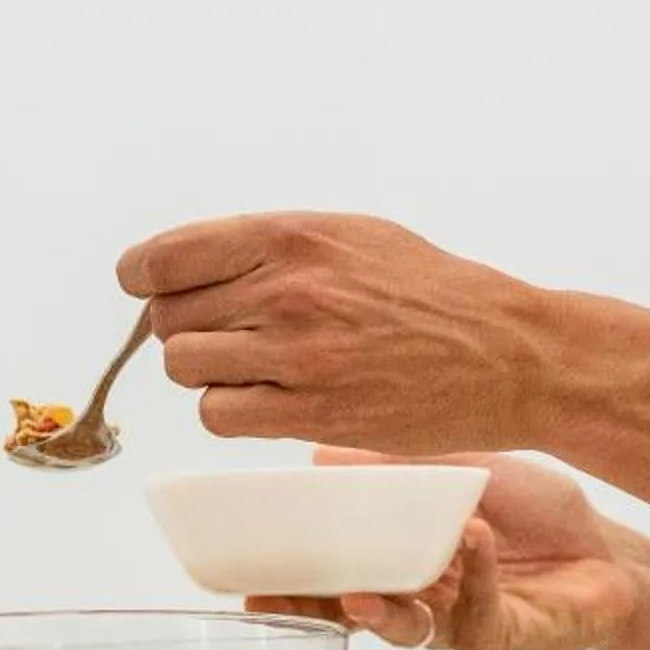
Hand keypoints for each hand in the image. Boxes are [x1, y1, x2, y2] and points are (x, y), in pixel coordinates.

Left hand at [117, 213, 552, 454]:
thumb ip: (271, 246)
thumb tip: (188, 264)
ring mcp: (297, 356)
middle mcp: (286, 291)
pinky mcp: (311, 412)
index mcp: (290, 237)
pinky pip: (219, 415)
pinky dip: (230, 411)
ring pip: (186, 368)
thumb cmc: (431, 290)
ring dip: (208, 372)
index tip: (152, 288)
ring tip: (255, 367)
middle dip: (189, 327)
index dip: (144, 278)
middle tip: (231, 334)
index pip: (162, 259)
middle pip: (168, 318)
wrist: (505, 353)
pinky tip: (268, 399)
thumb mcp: (352, 235)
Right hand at [250, 450, 641, 649]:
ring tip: (362, 592)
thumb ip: (398, 465)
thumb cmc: (532, 511)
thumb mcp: (461, 469)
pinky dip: (474, 574)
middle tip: (275, 599)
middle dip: (313, 612)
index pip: (333, 580)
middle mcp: (424, 601)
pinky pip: (480, 617)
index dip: (292, 586)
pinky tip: (470, 537)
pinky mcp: (510, 632)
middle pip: (354, 617)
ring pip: (411, 633)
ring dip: (385, 613)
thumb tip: (321, 452)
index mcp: (402, 564)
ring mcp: (464, 622)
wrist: (612, 547)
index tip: (247, 581)